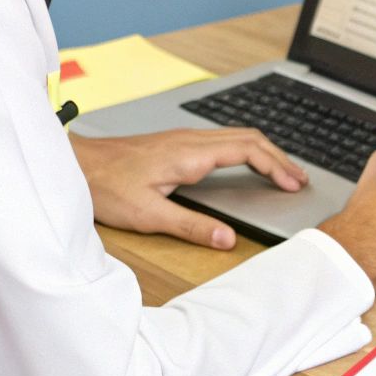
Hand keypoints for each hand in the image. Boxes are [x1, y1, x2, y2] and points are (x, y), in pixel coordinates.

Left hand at [69, 128, 308, 249]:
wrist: (76, 165)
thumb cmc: (106, 187)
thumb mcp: (148, 215)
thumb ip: (191, 226)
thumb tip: (228, 239)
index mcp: (190, 154)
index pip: (248, 150)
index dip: (276, 166)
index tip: (293, 184)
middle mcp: (191, 140)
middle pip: (249, 138)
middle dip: (279, 157)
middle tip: (299, 180)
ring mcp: (184, 138)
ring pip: (237, 136)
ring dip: (264, 152)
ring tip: (283, 173)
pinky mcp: (177, 143)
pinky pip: (223, 140)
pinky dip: (247, 151)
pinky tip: (248, 165)